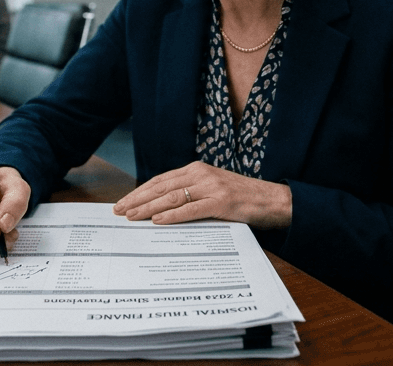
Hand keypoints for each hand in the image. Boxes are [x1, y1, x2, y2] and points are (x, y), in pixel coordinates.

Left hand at [113, 161, 291, 228]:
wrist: (273, 200)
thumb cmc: (242, 198)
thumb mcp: (213, 189)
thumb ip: (190, 193)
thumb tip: (161, 209)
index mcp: (197, 169)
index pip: (161, 180)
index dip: (140, 192)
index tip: (123, 203)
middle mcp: (201, 174)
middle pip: (161, 187)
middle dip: (137, 200)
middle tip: (118, 211)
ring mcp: (211, 188)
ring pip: (172, 198)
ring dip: (148, 208)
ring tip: (131, 217)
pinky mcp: (222, 203)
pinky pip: (191, 209)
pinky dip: (172, 216)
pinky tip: (158, 221)